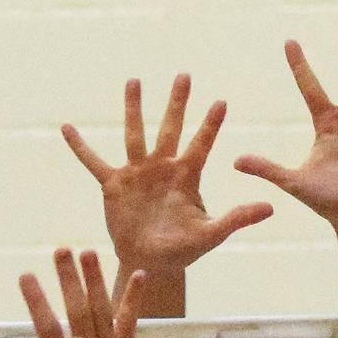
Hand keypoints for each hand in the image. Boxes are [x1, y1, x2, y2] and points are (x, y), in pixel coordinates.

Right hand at [0, 247, 143, 337]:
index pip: (46, 328)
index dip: (36, 301)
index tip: (26, 275)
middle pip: (76, 310)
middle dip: (68, 279)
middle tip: (60, 250)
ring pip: (101, 310)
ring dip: (95, 279)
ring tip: (88, 251)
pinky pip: (130, 321)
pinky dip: (134, 298)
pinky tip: (139, 274)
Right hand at [63, 75, 271, 296]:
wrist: (150, 261)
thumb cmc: (182, 250)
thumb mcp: (211, 235)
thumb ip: (237, 219)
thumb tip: (271, 207)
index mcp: (187, 177)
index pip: (201, 145)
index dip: (210, 126)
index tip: (221, 102)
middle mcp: (163, 167)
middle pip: (170, 129)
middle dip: (177, 104)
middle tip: (184, 75)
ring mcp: (137, 173)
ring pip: (135, 134)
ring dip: (134, 108)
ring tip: (134, 81)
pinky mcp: (114, 185)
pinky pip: (94, 162)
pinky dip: (80, 147)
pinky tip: (67, 128)